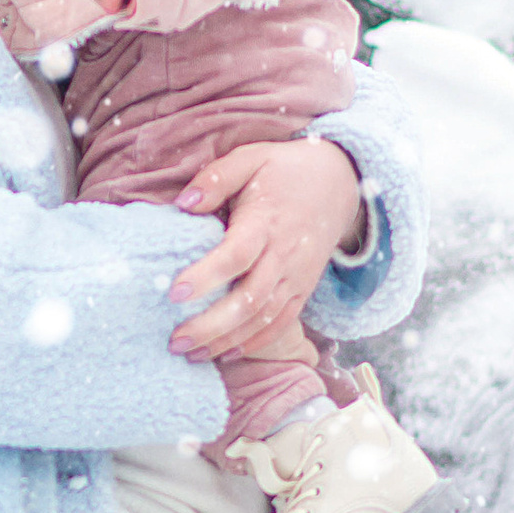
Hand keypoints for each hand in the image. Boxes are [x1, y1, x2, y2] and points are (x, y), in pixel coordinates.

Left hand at [167, 139, 363, 361]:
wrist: (340, 182)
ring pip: (263, 319)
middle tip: (175, 340)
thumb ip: (216, 178)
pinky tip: (224, 355)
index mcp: (267, 222)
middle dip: (210, 325)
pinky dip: (254, 343)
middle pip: (249, 300)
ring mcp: (296, 276)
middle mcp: (284, 255)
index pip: (237, 254)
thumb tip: (183, 202)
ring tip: (190, 355)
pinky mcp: (303, 289)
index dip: (206, 276)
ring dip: (226, 341)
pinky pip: (281, 324)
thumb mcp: (251, 158)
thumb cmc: (285, 170)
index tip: (174, 293)